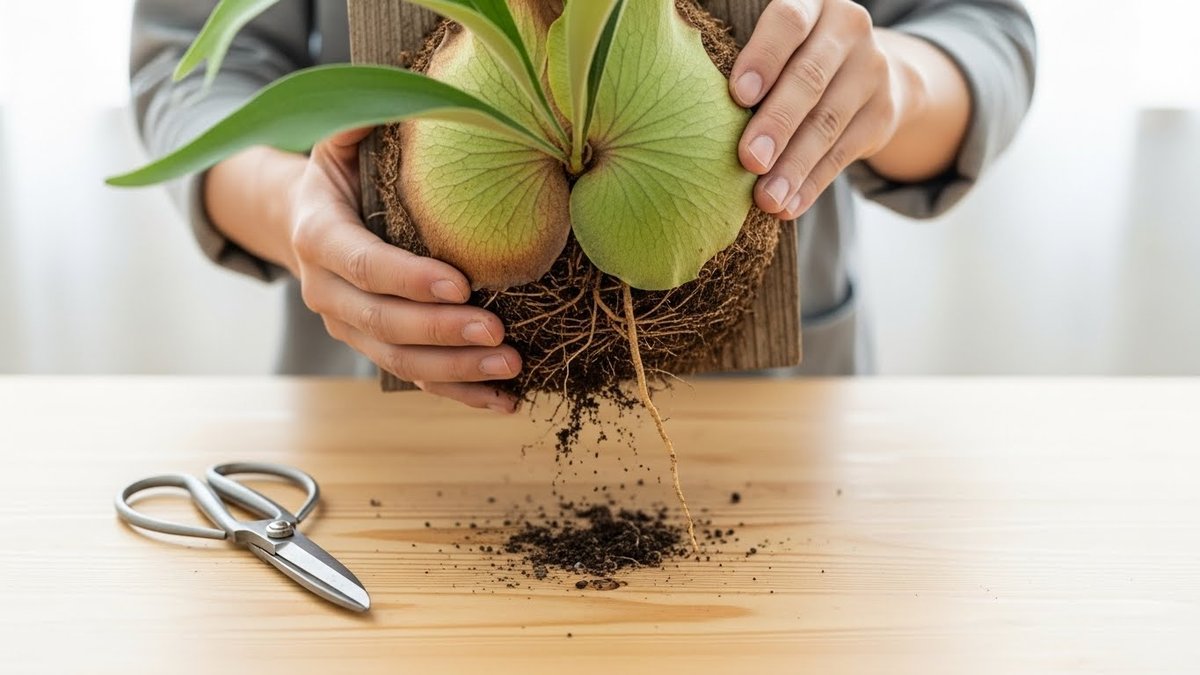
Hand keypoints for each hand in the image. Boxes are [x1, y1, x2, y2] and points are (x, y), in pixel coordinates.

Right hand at [287, 129, 522, 412]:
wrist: (302, 223)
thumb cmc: (338, 179)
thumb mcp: (340, 143)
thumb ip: (363, 124)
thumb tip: (415, 97)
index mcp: (319, 237)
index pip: (364, 265)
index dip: (408, 279)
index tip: (460, 283)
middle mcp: (326, 292)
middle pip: (384, 323)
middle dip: (442, 332)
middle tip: (497, 333)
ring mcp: (349, 327)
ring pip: (400, 361)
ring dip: (457, 370)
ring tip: (512, 367)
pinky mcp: (375, 348)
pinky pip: (416, 379)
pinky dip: (460, 394)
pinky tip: (503, 401)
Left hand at [730, 0, 909, 218]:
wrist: (871, 73)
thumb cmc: (794, 59)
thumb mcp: (780, 46)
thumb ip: (752, 66)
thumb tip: (693, 112)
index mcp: (813, 5)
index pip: (789, 22)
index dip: (763, 57)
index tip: (738, 95)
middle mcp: (848, 29)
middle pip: (809, 78)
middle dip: (777, 123)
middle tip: (748, 160)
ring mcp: (872, 71)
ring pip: (827, 122)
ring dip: (793, 165)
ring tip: (765, 198)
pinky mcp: (882, 114)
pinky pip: (842, 154)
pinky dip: (811, 184)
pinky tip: (787, 207)